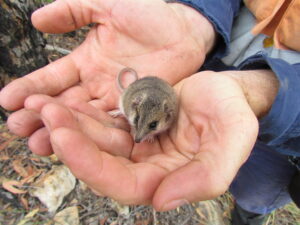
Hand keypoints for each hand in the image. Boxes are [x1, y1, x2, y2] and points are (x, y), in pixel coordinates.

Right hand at [0, 0, 214, 153]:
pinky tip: (80, 147)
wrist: (183, 31)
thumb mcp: (107, 6)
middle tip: (18, 127)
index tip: (7, 100)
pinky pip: (114, 124)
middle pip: (65, 104)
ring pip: (85, 119)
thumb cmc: (149, 15)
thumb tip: (37, 19)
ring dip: (64, 131)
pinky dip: (97, 136)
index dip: (31, 88)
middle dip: (41, 115)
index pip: (53, 78)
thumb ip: (73, 11)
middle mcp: (97, 84)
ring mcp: (116, 99)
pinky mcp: (136, 109)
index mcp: (86, 62)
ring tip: (39, 144)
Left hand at [32, 70, 277, 210]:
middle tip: (45, 113)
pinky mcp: (132, 124)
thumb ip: (209, 175)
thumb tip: (163, 201)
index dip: (92, 167)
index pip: (124, 184)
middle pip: (101, 162)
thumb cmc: (232, 114)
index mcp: (169, 177)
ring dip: (69, 124)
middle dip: (70, 140)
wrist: (225, 92)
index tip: (63, 139)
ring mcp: (138, 144)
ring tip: (43, 104)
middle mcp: (148, 166)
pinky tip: (62, 99)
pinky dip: (81, 112)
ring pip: (96, 141)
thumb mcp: (233, 139)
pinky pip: (101, 121)